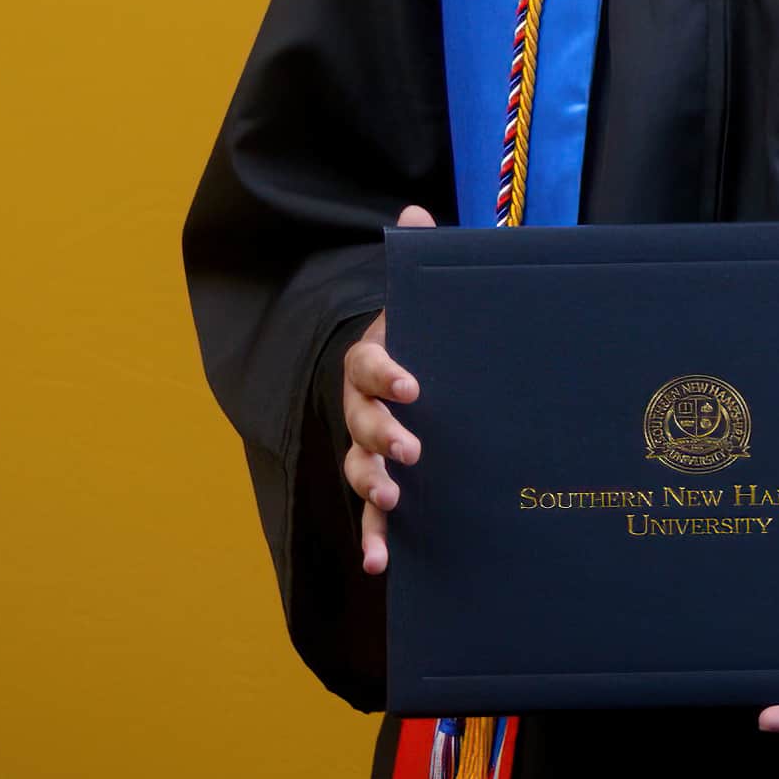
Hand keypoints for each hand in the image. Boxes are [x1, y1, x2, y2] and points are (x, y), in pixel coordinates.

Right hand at [341, 205, 435, 575]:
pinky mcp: (378, 482)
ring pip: (358, 469)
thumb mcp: (419, 298)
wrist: (399, 373)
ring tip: (390, 501)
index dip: (385, 374)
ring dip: (371, 487)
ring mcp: (365, 448)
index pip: (369, 364)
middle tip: (411, 448)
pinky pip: (369, 517)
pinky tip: (381, 566)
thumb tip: (415, 211)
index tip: (412, 384)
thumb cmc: (419, 335)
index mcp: (373, 361)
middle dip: (381, 435)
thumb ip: (420, 258)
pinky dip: (371, 540)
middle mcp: (359, 408)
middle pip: (360, 423)